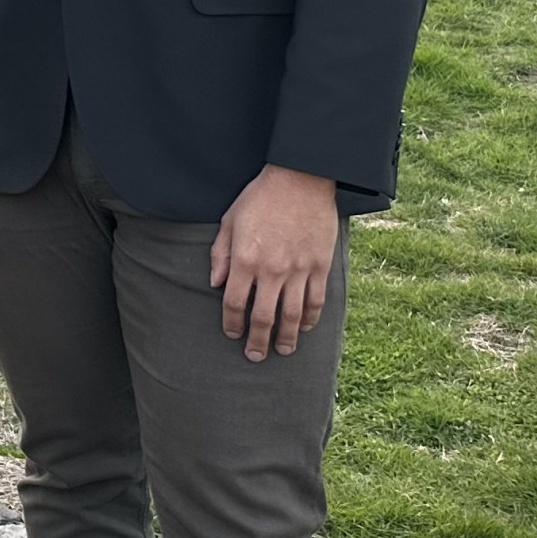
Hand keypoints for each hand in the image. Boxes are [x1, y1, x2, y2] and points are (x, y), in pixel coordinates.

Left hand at [210, 164, 339, 359]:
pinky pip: (316, 300)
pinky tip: (307, 328)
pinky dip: (312, 318)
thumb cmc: (259, 198)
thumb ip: (220, 255)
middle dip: (258, 340)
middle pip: (264, 316)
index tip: (231, 334)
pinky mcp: (320, 266)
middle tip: (255, 356)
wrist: (300, 180)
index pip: (235, 303)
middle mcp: (272, 270)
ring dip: (288, 337)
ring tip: (283, 350)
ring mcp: (299, 270)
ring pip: (294, 315)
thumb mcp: (229, 221)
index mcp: (245, 260)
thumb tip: (215, 284)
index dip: (232, 323)